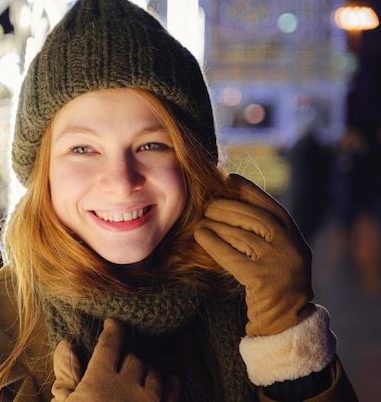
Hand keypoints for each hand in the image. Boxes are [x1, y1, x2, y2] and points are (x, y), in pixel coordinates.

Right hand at [51, 318, 178, 401]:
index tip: (113, 323)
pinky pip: (172, 395)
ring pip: (154, 375)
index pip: (110, 345)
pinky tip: (172, 380)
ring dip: (147, 370)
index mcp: (99, 379)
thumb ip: (67, 374)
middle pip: (133, 359)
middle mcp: (127, 386)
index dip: (113, 330)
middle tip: (121, 361)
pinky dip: (172, 384)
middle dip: (127, 357)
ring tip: (141, 371)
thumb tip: (67, 343)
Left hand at [194, 174, 315, 336]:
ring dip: (217, 224)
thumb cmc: (273, 280)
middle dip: (228, 207)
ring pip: (241, 234)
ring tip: (201, 220)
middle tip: (208, 205)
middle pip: (254, 218)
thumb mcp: (279, 250)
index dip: (249, 190)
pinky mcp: (259, 278)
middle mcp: (290, 247)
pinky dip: (213, 241)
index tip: (230, 178)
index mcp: (295, 237)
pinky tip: (200, 234)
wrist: (284, 317)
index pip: (271, 206)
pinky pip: (230, 254)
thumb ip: (265, 229)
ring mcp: (276, 263)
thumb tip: (231, 199)